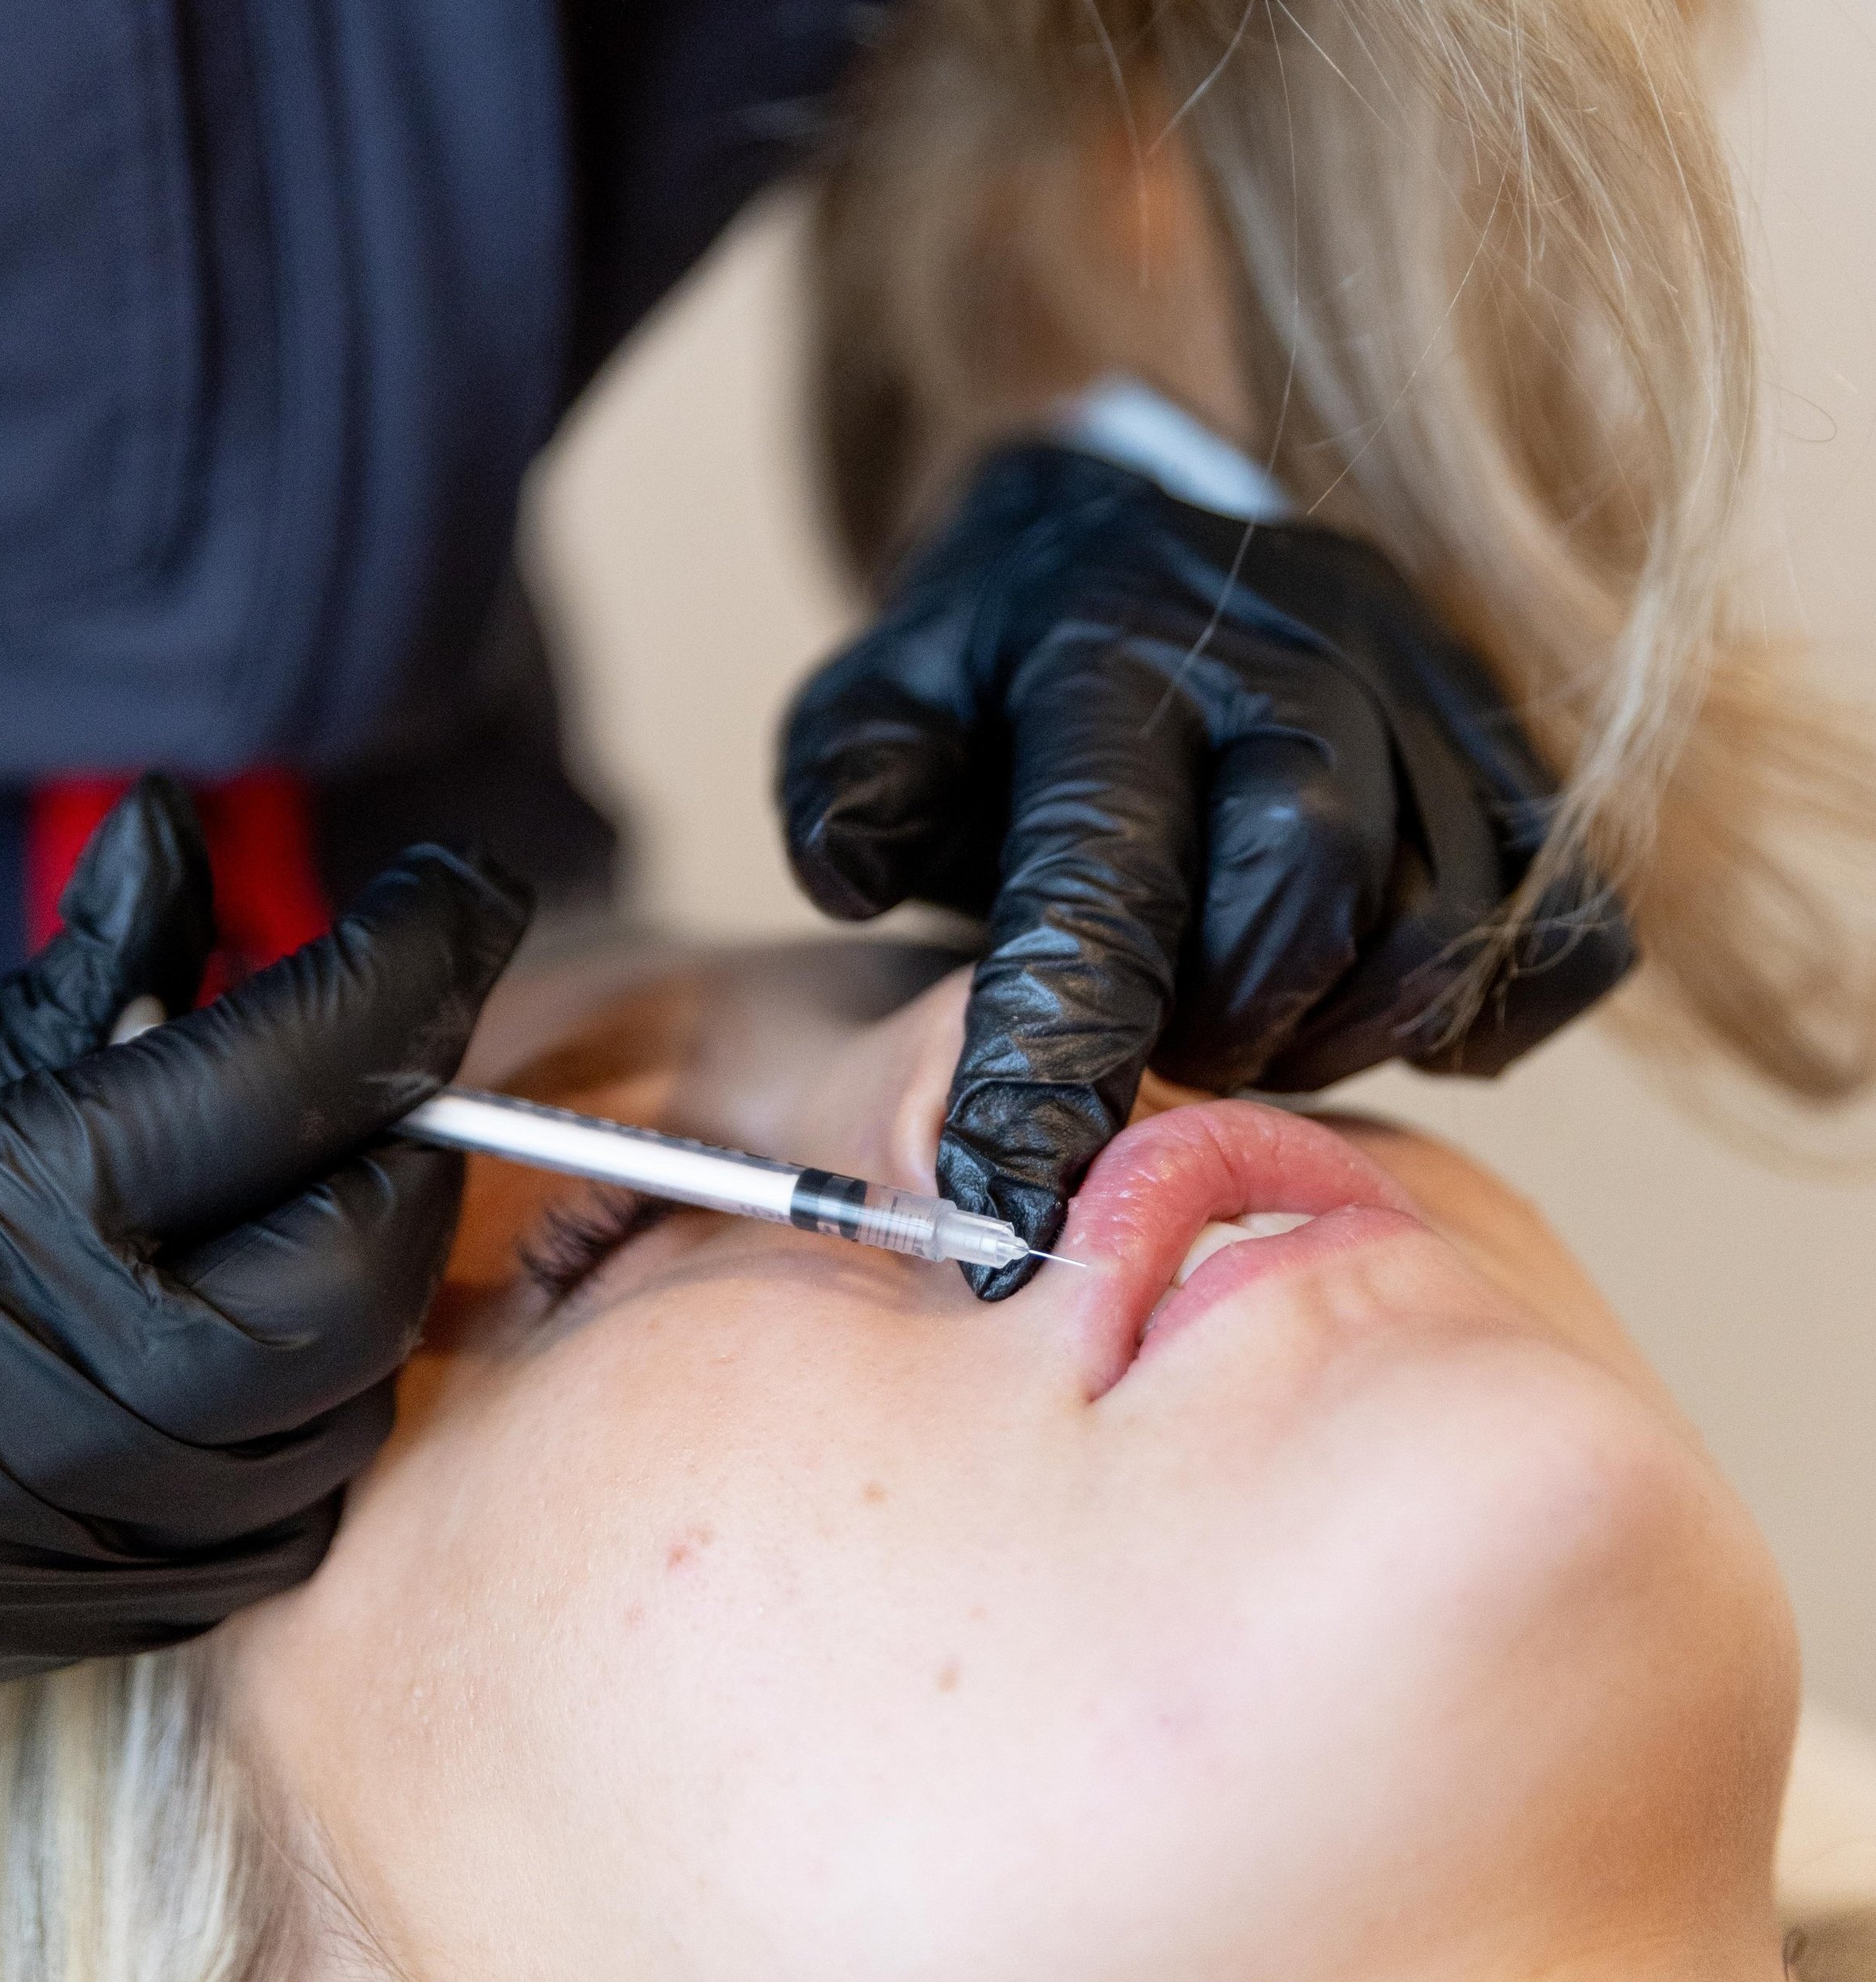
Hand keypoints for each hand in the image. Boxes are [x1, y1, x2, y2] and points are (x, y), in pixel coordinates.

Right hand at [0, 779, 530, 1695]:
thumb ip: (84, 966)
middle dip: (405, 1139)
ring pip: (361, 1384)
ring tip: (286, 1204)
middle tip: (372, 1077)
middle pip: (371, 1247)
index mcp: (14, 1216)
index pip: (292, 1069)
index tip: (465, 891)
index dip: (410, 958)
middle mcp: (83, 1391)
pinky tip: (242, 1336)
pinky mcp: (119, 1607)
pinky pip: (300, 1506)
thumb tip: (176, 827)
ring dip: (362, 1269)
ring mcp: (106, 1520)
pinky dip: (307, 1406)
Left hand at [782, 445, 1633, 1295]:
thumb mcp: (880, 704)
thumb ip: (851, 785)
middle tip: (1162, 1039)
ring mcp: (1432, 695)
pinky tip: (1368, 998)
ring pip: (1447, 934)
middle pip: (1311, 899)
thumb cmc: (1000, 680)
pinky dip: (1479, 1011)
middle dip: (1224, 1027)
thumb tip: (854, 874)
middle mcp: (1297, 654)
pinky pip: (1569, 931)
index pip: (1098, 882)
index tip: (1007, 1209)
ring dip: (1338, 1031)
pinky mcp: (1527, 749)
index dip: (1054, 1061)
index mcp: (1113, 657)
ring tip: (1249, 1015)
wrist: (1139, 545)